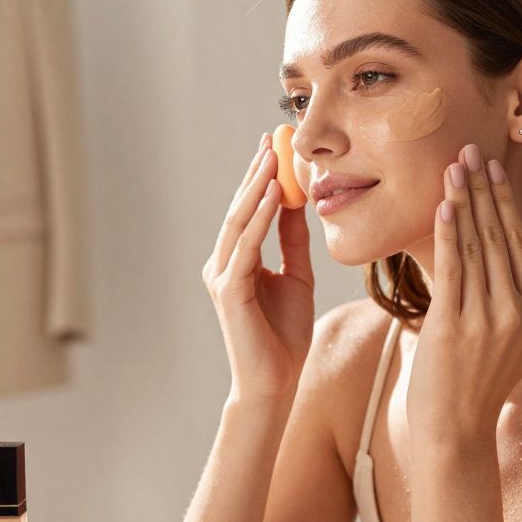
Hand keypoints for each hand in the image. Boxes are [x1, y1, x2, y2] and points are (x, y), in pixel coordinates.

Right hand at [202, 133, 315, 402]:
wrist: (277, 382)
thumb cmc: (284, 337)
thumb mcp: (297, 277)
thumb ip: (292, 242)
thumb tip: (299, 202)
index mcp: (237, 262)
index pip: (248, 211)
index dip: (261, 178)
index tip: (275, 147)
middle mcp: (223, 264)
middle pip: (239, 209)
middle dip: (256, 173)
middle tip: (272, 139)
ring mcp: (222, 276)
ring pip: (239, 222)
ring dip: (257, 187)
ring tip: (273, 156)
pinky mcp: (229, 291)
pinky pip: (246, 246)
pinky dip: (261, 217)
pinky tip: (276, 194)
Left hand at [405, 144, 521, 449]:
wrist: (456, 431)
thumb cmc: (485, 384)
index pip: (519, 241)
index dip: (504, 201)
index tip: (493, 167)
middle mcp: (517, 311)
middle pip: (498, 236)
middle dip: (483, 189)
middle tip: (469, 149)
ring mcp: (486, 319)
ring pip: (475, 247)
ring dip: (463, 202)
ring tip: (453, 167)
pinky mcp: (453, 327)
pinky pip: (452, 270)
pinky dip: (447, 235)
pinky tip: (443, 206)